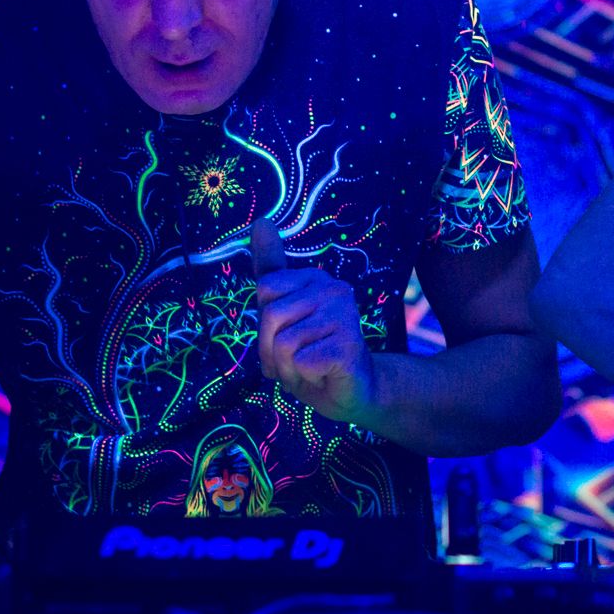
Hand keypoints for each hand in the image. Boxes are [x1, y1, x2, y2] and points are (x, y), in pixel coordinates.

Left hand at [253, 221, 377, 423]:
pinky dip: (304, 377)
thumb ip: (272, 268)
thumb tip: (260, 220)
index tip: (287, 336)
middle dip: (271, 352)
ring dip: (288, 369)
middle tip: (295, 361)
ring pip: (282, 345)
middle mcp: (334, 289)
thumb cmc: (313, 353)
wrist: (353, 392)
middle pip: (270, 317)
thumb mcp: (284, 313)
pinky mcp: (348, 344)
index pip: (265, 290)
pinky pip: (299, 362)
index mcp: (315, 278)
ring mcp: (344, 315)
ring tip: (309, 369)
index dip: (265, 324)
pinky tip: (324, 375)